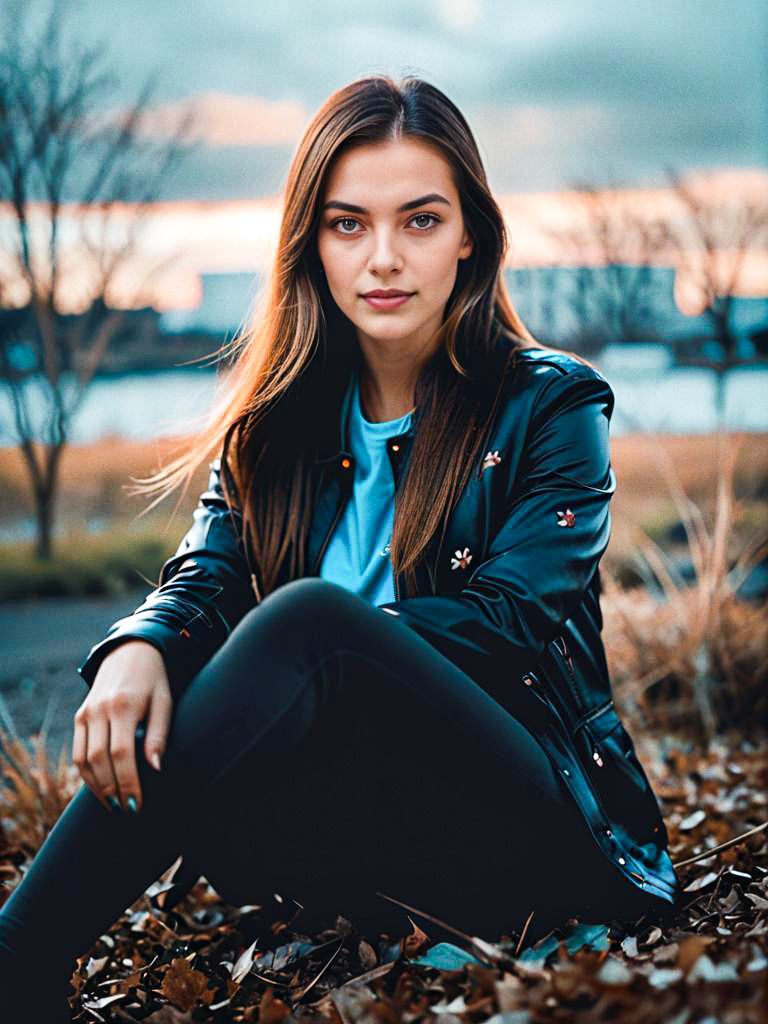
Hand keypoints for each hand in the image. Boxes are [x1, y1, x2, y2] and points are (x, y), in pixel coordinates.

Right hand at [72, 640, 172, 811]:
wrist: (130, 651)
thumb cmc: (154, 680)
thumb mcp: (164, 701)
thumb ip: (159, 734)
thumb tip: (156, 768)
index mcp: (123, 705)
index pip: (121, 753)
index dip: (127, 782)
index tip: (136, 804)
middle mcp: (99, 710)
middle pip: (98, 760)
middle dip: (112, 790)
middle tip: (127, 811)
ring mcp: (85, 713)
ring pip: (83, 759)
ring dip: (96, 787)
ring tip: (114, 805)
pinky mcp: (79, 716)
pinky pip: (78, 751)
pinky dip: (86, 774)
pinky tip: (102, 788)